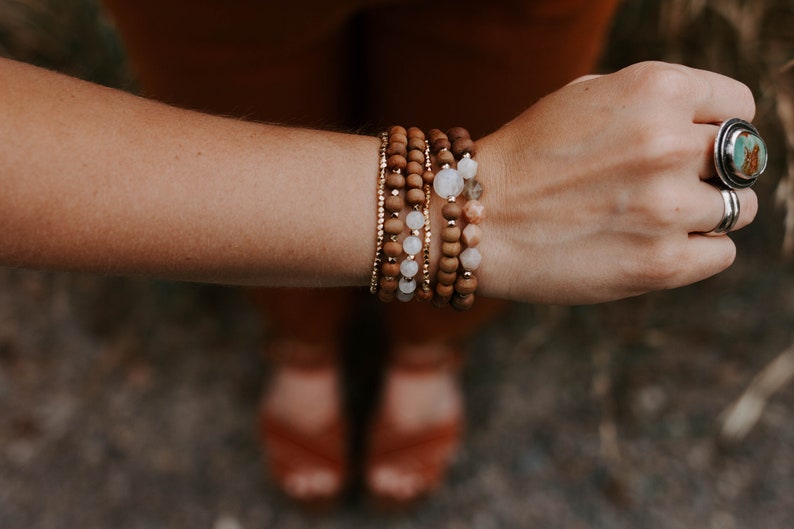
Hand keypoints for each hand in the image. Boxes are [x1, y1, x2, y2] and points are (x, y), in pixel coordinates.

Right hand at [476, 61, 758, 303]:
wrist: (474, 219)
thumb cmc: (528, 155)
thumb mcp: (589, 96)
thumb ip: (657, 100)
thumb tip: (713, 123)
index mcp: (655, 90)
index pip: (738, 104)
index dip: (717, 124)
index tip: (696, 142)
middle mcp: (668, 143)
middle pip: (741, 158)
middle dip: (710, 169)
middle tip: (667, 183)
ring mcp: (667, 207)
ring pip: (738, 208)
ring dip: (706, 212)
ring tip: (656, 217)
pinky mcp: (659, 264)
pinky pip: (721, 253)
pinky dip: (697, 250)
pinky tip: (655, 244)